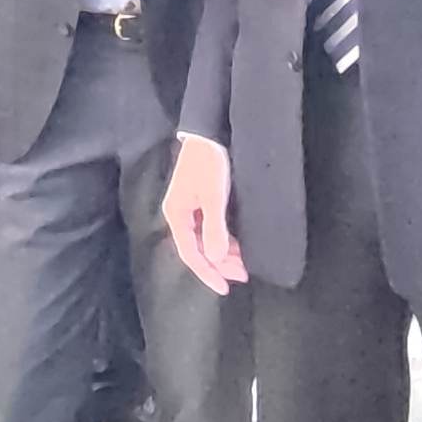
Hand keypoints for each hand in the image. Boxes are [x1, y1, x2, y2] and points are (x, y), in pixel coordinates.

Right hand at [164, 135, 248, 294]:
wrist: (209, 133)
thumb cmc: (209, 164)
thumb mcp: (214, 197)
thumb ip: (214, 229)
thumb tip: (216, 258)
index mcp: (176, 214)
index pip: (190, 253)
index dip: (208, 273)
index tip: (225, 288)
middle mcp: (180, 214)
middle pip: (198, 248)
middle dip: (220, 264)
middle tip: (244, 274)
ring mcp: (190, 207)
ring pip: (205, 239)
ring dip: (223, 253)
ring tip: (245, 262)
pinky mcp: (200, 200)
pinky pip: (210, 228)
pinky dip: (224, 239)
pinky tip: (238, 244)